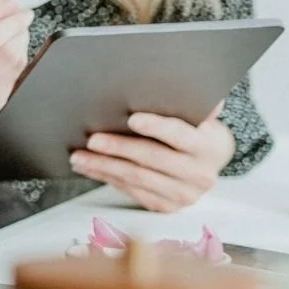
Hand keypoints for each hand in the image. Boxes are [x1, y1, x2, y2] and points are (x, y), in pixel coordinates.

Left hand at [69, 103, 235, 212]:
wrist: (207, 160)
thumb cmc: (194, 129)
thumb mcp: (198, 114)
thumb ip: (188, 102)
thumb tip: (178, 82)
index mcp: (210, 146)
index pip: (180, 135)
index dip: (156, 127)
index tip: (132, 119)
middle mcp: (200, 174)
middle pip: (153, 159)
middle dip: (119, 148)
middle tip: (92, 139)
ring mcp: (184, 194)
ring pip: (137, 179)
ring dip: (104, 167)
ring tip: (79, 156)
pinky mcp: (167, 205)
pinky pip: (131, 191)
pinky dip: (107, 178)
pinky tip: (89, 168)